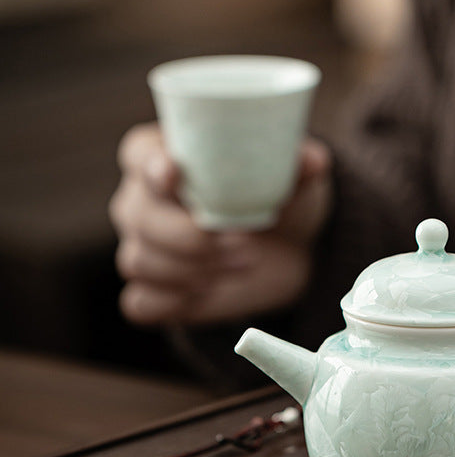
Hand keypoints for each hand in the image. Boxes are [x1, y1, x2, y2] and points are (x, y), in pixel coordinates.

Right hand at [109, 123, 331, 324]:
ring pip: (140, 261)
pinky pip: (141, 302)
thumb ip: (299, 165)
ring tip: (244, 263)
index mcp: (165, 155)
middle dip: (191, 235)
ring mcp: (142, 245)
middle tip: (245, 244)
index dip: (151, 165)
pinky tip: (210, 290)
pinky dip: (175, 302)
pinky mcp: (153, 291)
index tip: (172, 173)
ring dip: (193, 269)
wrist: (290, 250)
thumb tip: (313, 161)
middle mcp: (141, 199)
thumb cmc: (279, 199)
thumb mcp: (295, 178)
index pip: (140, 153)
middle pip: (139, 216)